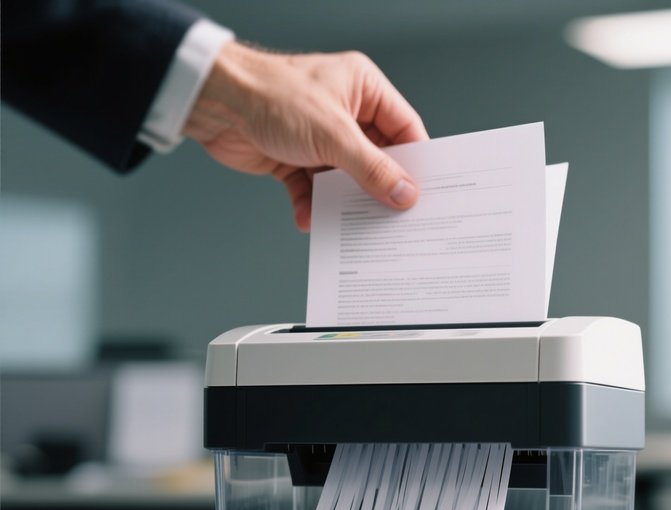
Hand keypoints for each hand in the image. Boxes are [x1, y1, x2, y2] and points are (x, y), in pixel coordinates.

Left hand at [184, 43, 427, 230]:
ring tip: (350, 225)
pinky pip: (312, 190)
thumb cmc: (272, 96)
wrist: (215, 104)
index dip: (415, 162)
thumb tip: (404, 193)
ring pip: (344, 180)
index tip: (423, 193)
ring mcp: (319, 138)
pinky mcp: (295, 159)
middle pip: (375, 159)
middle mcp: (344, 112)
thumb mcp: (335, 136)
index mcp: (362, 89)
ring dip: (342, 203)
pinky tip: (309, 218)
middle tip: (392, 216)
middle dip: (378, 188)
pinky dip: (311, 206)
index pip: (403, 128)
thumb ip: (373, 168)